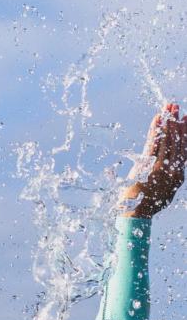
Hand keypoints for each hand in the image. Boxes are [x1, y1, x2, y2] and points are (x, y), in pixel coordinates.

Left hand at [120, 103, 185, 217]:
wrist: (136, 213)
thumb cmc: (147, 205)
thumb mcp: (163, 193)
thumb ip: (168, 180)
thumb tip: (171, 173)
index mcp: (178, 176)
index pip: (184, 149)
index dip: (185, 133)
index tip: (186, 119)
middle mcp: (173, 170)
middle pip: (177, 141)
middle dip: (177, 122)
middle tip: (176, 106)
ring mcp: (161, 167)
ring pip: (167, 140)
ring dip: (167, 122)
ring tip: (168, 107)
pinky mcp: (149, 165)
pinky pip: (154, 143)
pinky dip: (155, 130)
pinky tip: (157, 118)